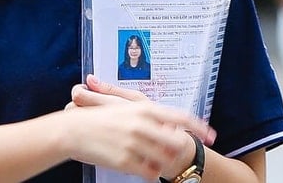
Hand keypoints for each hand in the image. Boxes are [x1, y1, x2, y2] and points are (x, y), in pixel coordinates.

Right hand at [65, 75, 213, 178]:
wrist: (72, 130)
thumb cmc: (98, 119)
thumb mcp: (126, 108)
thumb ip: (149, 116)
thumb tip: (170, 127)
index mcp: (145, 108)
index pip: (181, 117)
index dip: (199, 126)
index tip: (211, 135)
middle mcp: (143, 125)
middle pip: (176, 143)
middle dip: (179, 151)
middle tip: (176, 156)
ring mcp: (134, 144)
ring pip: (164, 159)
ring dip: (164, 163)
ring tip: (156, 162)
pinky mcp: (125, 161)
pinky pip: (149, 172)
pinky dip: (150, 173)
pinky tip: (144, 169)